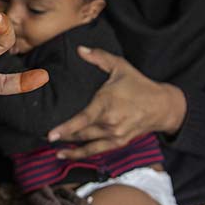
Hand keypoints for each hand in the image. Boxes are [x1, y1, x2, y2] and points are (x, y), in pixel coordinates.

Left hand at [46, 47, 187, 157]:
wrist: (162, 106)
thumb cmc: (139, 84)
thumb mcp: (120, 66)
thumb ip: (99, 57)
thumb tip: (80, 49)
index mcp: (107, 103)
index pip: (83, 119)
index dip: (66, 128)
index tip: (51, 134)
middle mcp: (110, 122)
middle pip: (81, 133)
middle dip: (62, 136)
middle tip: (42, 135)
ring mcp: (115, 134)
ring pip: (87, 144)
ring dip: (69, 147)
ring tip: (53, 148)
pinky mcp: (119, 142)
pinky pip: (97, 151)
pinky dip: (82, 154)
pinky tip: (68, 155)